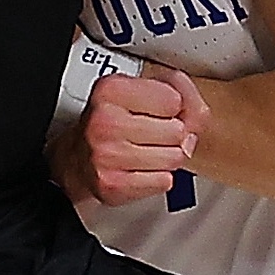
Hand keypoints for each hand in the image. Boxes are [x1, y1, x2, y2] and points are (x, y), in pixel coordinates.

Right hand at [57, 65, 207, 205]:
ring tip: (146, 151)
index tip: (157, 111)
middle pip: (177, 131)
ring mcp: (107, 154)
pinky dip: (158, 178)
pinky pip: (164, 181)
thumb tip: (198, 115)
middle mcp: (105, 121)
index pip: (174, 99)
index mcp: (111, 90)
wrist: (77, 159)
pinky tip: (140, 169)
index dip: (172, 107)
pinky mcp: (113, 184)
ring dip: (166, 157)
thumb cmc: (113, 123)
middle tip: (151, 135)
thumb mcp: (142, 91)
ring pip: (175, 158)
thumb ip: (181, 91)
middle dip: (172, 135)